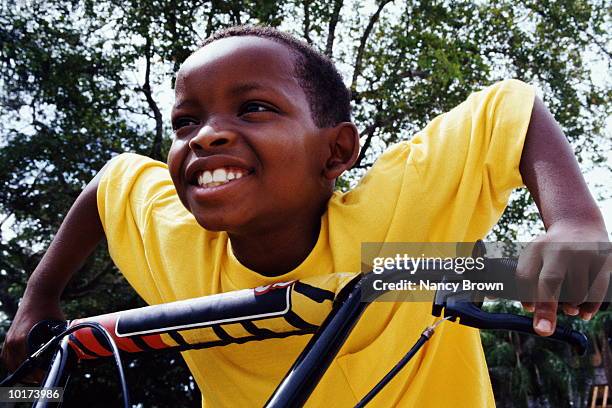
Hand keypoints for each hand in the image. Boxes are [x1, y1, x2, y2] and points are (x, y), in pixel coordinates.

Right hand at [0, 290, 64, 383]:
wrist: (39, 294)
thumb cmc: (51, 310)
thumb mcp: (58, 328)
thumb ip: (61, 343)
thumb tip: (69, 356)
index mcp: (23, 340)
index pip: (28, 366)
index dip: (38, 375)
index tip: (47, 377)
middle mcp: (13, 341)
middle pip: (17, 367)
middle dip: (30, 376)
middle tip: (41, 379)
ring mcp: (9, 339)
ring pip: (9, 363)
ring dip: (19, 371)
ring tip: (32, 376)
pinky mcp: (8, 336)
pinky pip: (6, 355)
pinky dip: (12, 363)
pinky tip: (21, 366)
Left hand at [516, 220, 610, 335]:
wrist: (579, 225)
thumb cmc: (551, 251)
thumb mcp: (534, 256)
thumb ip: (526, 279)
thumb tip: (522, 306)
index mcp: (537, 249)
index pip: (526, 274)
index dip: (526, 295)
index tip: (529, 309)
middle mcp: (559, 249)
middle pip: (551, 281)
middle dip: (546, 308)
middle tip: (543, 329)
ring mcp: (584, 253)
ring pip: (577, 292)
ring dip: (572, 307)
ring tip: (569, 308)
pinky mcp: (604, 260)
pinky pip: (597, 291)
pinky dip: (590, 307)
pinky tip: (584, 313)